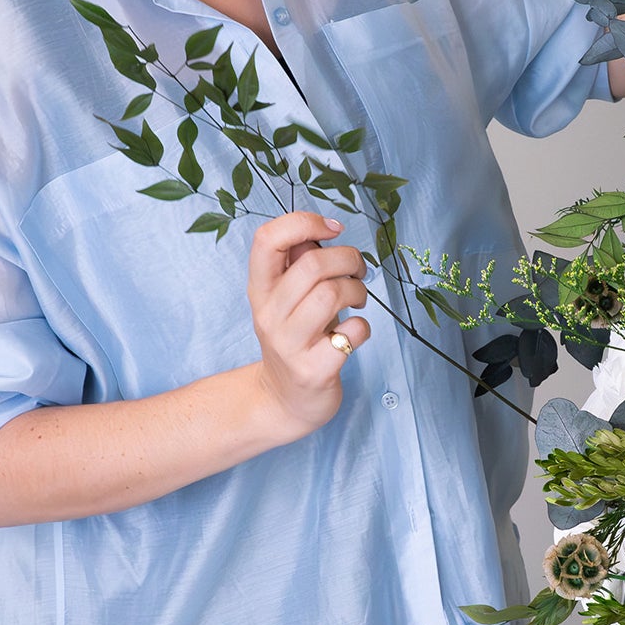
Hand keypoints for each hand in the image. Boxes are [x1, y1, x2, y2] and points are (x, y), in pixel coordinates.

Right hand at [247, 211, 370, 438]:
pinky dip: (363, 326)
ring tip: (358, 299)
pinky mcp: (313, 370)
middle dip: (348, 259)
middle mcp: (269, 315)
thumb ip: (298, 264)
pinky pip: (351, 332)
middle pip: (311, 265)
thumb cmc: (296, 339)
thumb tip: (321, 230)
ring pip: (330, 294)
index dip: (302, 222)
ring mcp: (289, 345)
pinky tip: (356, 331)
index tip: (332, 229)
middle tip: (359, 270)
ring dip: (357, 290)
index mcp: (260, 290)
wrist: (284, 401)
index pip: (266, 239)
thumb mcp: (287, 299)